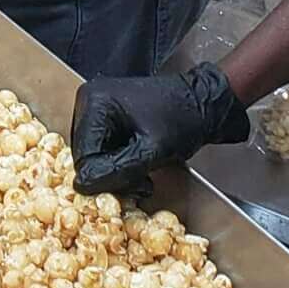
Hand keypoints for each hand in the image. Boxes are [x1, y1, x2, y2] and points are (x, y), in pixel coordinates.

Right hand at [70, 63, 248, 192]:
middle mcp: (88, 101)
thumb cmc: (184, 119)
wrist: (205, 103)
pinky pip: (102, 149)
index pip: (83, 156)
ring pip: (93, 156)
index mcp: (94, 102)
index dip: (105, 178)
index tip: (136, 185)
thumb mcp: (152, 150)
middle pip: (85, 156)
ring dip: (116, 172)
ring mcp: (97, 108)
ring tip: (144, 174)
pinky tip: (140, 164)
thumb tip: (83, 186)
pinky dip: (119, 162)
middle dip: (112, 175)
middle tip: (142, 183)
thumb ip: (117, 170)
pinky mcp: (107, 116)